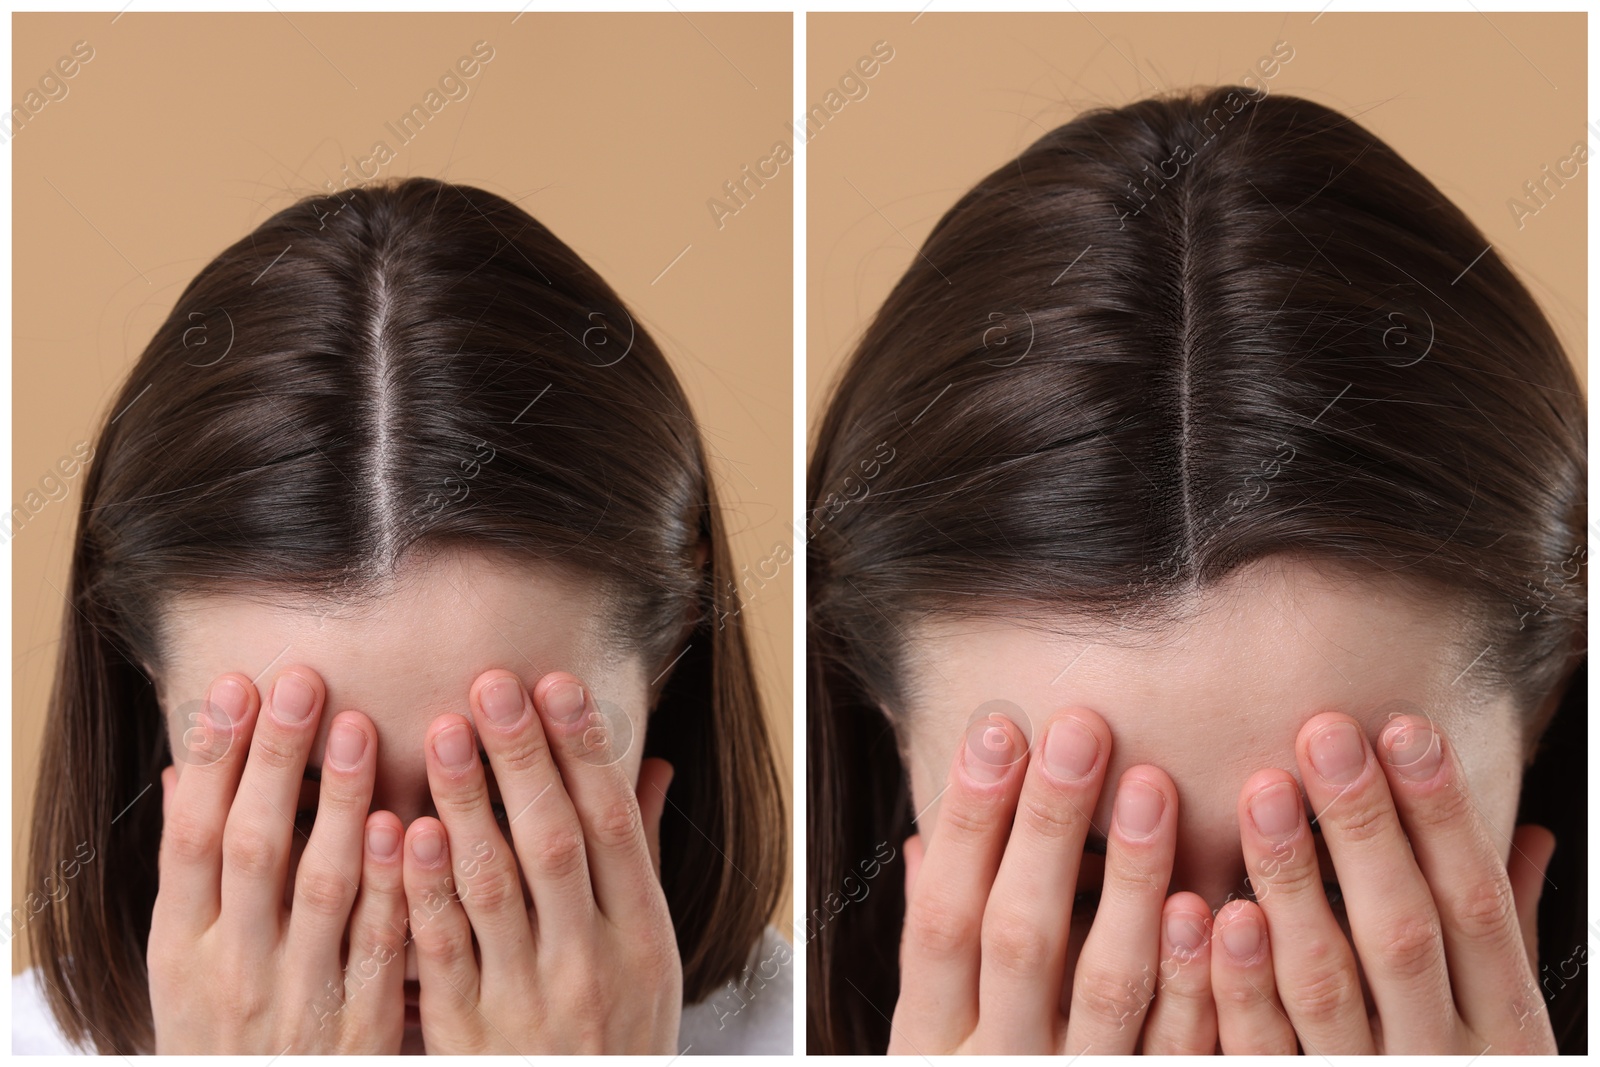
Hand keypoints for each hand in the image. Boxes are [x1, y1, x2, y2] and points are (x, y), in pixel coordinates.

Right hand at [149, 667, 405, 1052]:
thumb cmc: (222, 1028)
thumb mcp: (181, 961)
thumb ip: (191, 872)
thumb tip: (181, 773)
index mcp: (180, 948)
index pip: (190, 838)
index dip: (215, 760)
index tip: (239, 685)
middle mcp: (232, 968)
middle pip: (254, 849)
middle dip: (277, 762)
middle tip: (304, 683)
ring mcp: (299, 997)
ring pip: (323, 889)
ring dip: (343, 805)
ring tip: (360, 728)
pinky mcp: (362, 1024)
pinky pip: (381, 944)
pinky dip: (394, 884)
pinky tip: (411, 823)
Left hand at [403, 669, 681, 1052]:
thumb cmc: (617, 1037)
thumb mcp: (650, 957)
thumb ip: (639, 862)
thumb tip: (650, 768)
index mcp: (641, 936)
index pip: (614, 826)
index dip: (585, 752)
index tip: (557, 685)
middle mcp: (588, 961)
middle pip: (554, 842)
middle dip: (522, 759)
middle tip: (490, 686)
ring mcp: (525, 998)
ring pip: (493, 889)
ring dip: (466, 805)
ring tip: (439, 734)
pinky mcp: (466, 1033)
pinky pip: (440, 951)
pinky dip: (423, 888)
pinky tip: (402, 830)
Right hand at [889, 708, 1202, 1053]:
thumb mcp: (935, 1037)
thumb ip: (939, 949)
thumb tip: (923, 844)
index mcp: (930, 1041)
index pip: (941, 916)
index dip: (971, 821)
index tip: (1000, 727)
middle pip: (1017, 936)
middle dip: (1046, 827)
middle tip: (1081, 728)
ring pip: (1104, 989)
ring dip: (1129, 885)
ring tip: (1154, 788)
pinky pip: (1176, 1054)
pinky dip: (1194, 983)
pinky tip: (1209, 908)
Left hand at [1207, 712, 1555, 1053]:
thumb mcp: (1499, 1027)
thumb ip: (1498, 940)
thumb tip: (1528, 835)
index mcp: (1501, 1031)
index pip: (1477, 908)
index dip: (1442, 817)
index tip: (1404, 727)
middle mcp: (1437, 1059)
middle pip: (1401, 933)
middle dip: (1362, 828)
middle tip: (1321, 734)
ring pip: (1324, 984)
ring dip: (1290, 885)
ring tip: (1259, 795)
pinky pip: (1253, 1049)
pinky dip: (1230, 982)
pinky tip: (1207, 911)